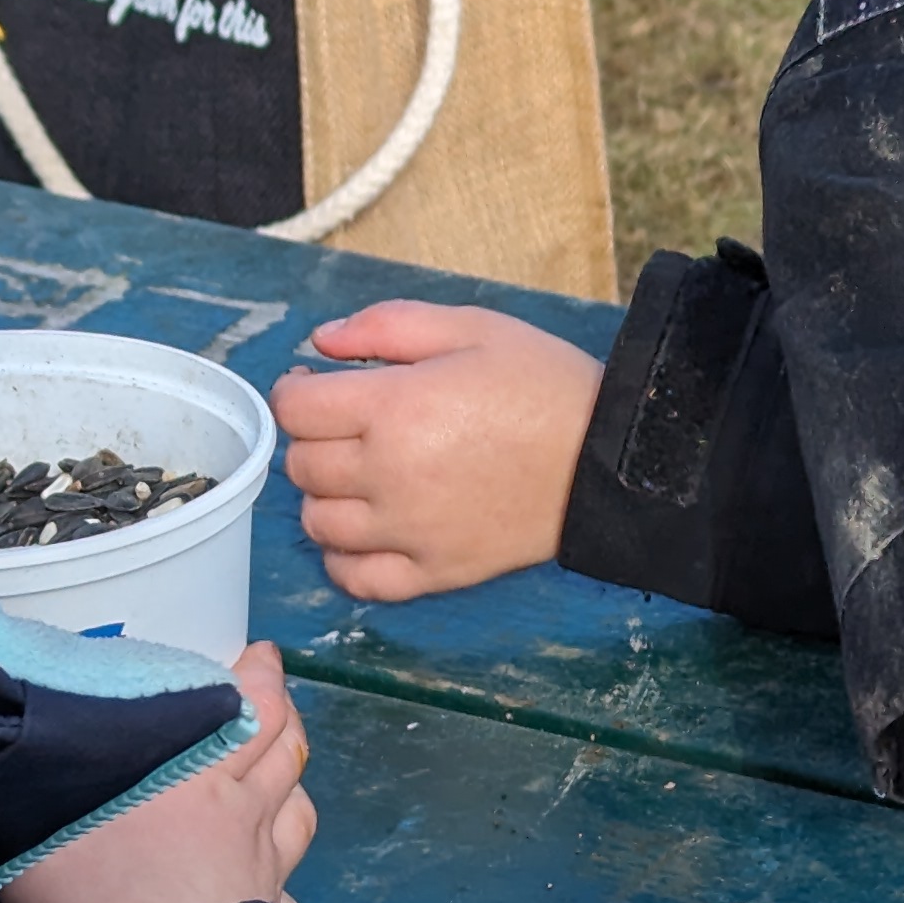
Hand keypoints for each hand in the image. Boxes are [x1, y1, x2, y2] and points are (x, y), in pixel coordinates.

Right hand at [0, 643, 319, 902]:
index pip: (250, 706)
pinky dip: (283, 875)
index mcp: (197, 773)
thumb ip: (48, 773)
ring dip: (293, 785)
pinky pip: (291, 889)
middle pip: (284, 751)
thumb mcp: (43, 817)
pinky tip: (271, 881)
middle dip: (285, 716)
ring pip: (299, 810)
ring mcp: (265, 872)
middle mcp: (242, 815)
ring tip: (281, 774)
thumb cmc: (87, 896)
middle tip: (274, 698)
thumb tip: (16, 735)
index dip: (261, 677)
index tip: (261, 657)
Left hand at [272, 301, 601, 599]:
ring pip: (318, 523)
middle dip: (315, 440)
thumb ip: (388, 325)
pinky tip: (368, 531)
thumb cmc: (544, 385)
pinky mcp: (434, 571)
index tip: (319, 387)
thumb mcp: (471, 327)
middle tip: (350, 428)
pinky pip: (354, 577)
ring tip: (362, 478)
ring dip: (327, 497)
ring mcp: (409, 531)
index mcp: (394, 408)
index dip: (298, 392)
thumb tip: (322, 343)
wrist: (608, 457)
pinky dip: (345, 558)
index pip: (295, 409)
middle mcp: (390, 475)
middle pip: (301, 465)